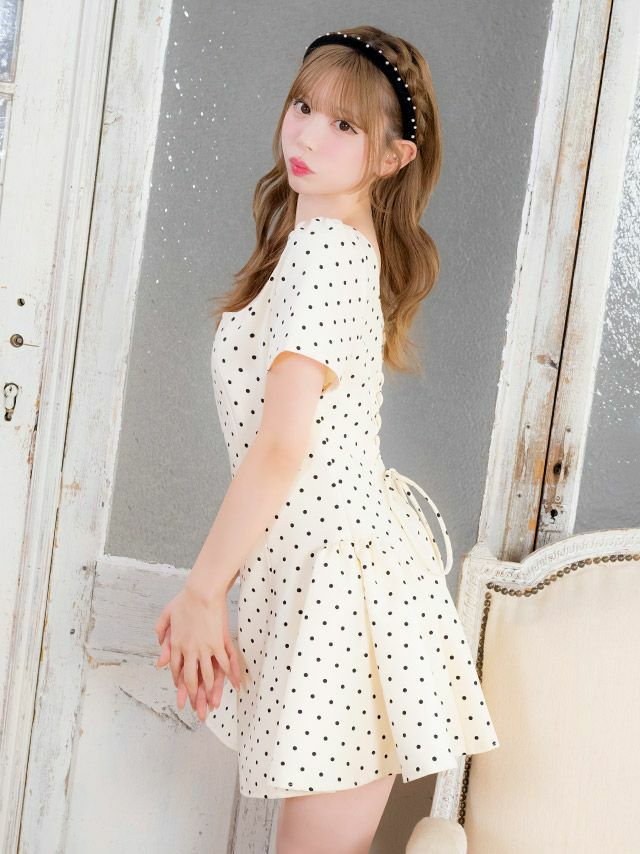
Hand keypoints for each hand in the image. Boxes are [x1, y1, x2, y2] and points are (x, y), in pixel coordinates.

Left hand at [154, 586, 244, 720]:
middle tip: (196, 709)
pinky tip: (233, 685)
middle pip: (191, 679)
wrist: (201, 592)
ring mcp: (205, 648)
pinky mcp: (218, 643)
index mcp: (176, 645)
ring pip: (208, 675)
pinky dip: (229, 674)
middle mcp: (189, 650)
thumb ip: (162, 636)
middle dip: (194, 696)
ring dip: (210, 691)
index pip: (177, 670)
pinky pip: (224, 662)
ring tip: (212, 703)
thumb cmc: (184, 600)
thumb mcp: (166, 616)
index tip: (181, 694)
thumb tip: (160, 660)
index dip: (179, 684)